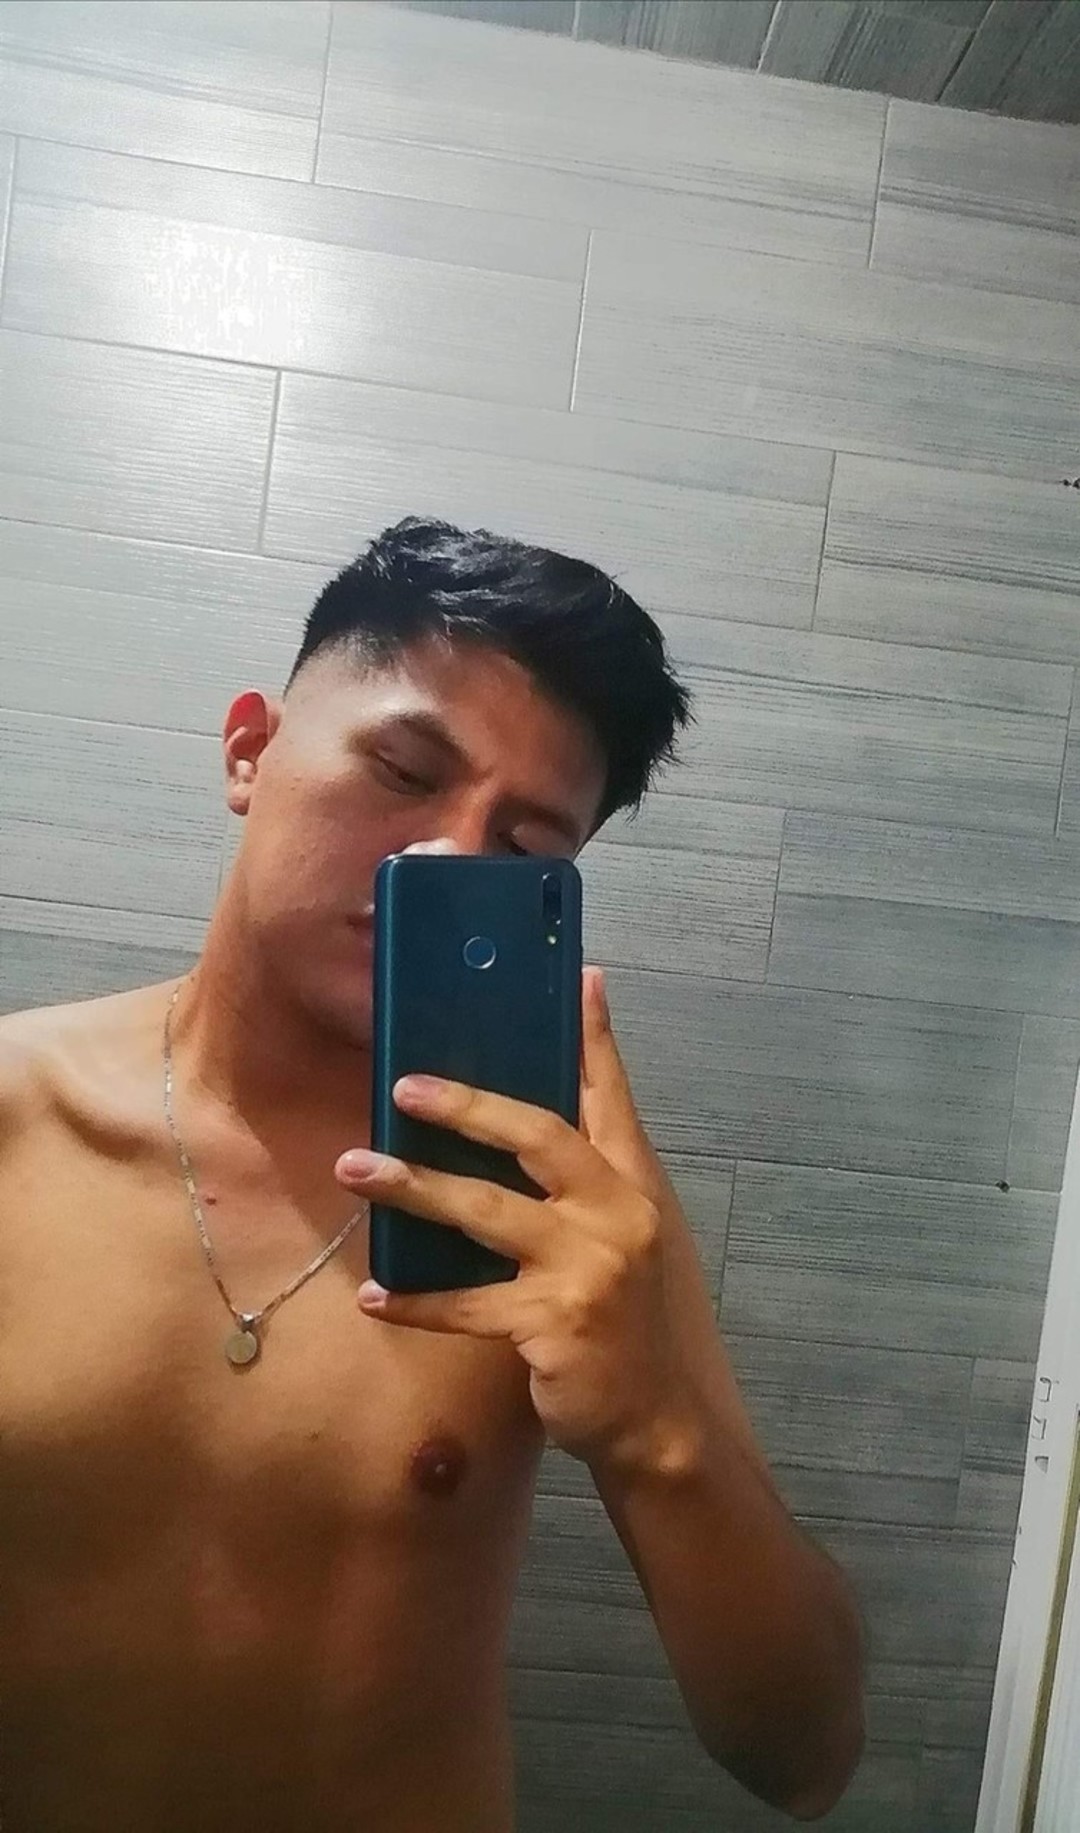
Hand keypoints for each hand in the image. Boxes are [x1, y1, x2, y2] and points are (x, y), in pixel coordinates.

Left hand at [336, 968, 702, 1466]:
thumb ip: (601, 1182)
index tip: (580, 976)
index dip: (594, 1038)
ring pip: (485, 1212)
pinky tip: (374, 1297)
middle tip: (405, 1086)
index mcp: (637, 1185)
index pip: (612, 1096)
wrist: (668, 1422)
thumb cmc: (641, 1324)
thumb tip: (554, 1132)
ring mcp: (587, 1268)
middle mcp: (618, 1215)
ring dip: (414, 1189)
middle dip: (467, 1107)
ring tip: (355, 1168)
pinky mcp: (553, 1324)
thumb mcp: (640, 1240)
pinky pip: (467, 1305)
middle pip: (537, 1137)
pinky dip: (417, 1302)